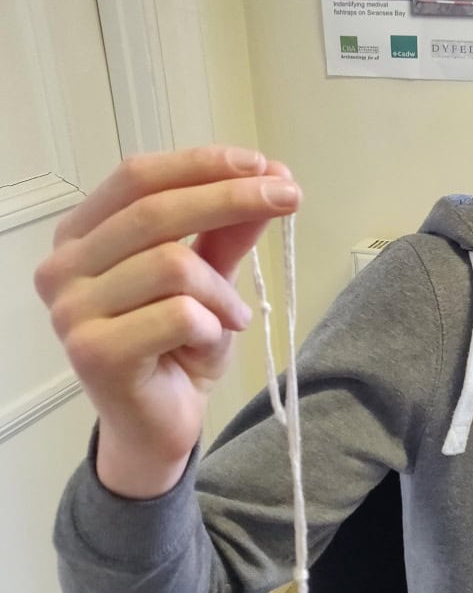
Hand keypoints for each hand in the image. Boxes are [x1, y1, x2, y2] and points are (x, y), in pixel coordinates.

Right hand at [34, 146, 299, 497]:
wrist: (156, 428)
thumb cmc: (174, 348)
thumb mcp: (208, 280)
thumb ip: (227, 232)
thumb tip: (271, 177)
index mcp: (81, 236)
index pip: (138, 177)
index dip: (202, 165)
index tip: (263, 164)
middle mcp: (63, 267)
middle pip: (155, 210)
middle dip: (232, 198)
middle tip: (289, 197)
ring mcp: (71, 311)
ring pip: (172, 264)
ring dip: (222, 290)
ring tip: (232, 317)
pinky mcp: (94, 352)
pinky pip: (178, 314)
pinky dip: (213, 324)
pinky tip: (212, 343)